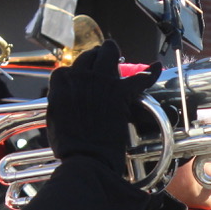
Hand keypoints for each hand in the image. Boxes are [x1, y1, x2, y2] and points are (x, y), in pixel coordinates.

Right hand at [45, 41, 158, 174]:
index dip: (81, 71)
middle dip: (96, 56)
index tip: (85, 76)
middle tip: (102, 59)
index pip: (72, 67)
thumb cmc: (69, 144)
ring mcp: (102, 81)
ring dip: (113, 52)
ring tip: (115, 54)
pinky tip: (155, 66)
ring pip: (109, 53)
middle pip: (90, 55)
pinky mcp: (121, 91)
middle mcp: (81, 75)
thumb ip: (60, 98)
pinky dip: (149, 72)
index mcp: (62, 81)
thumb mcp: (54, 116)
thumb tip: (65, 93)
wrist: (87, 157)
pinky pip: (139, 76)